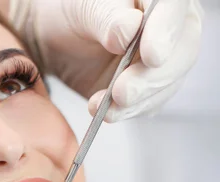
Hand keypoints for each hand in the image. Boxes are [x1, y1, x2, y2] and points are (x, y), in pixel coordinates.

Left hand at [10, 0, 202, 121]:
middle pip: (182, 51)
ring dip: (138, 101)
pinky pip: (148, 104)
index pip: (175, 8)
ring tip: (107, 106)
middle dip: (152, 78)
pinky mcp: (150, 89)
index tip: (151, 55)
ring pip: (168, 83)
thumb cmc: (74, 13)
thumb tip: (129, 31)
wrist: (58, 41)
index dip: (166, 32)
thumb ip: (107, 18)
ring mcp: (165, 60)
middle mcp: (171, 25)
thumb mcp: (83, 8)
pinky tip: (106, 112)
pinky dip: (127, 112)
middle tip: (122, 92)